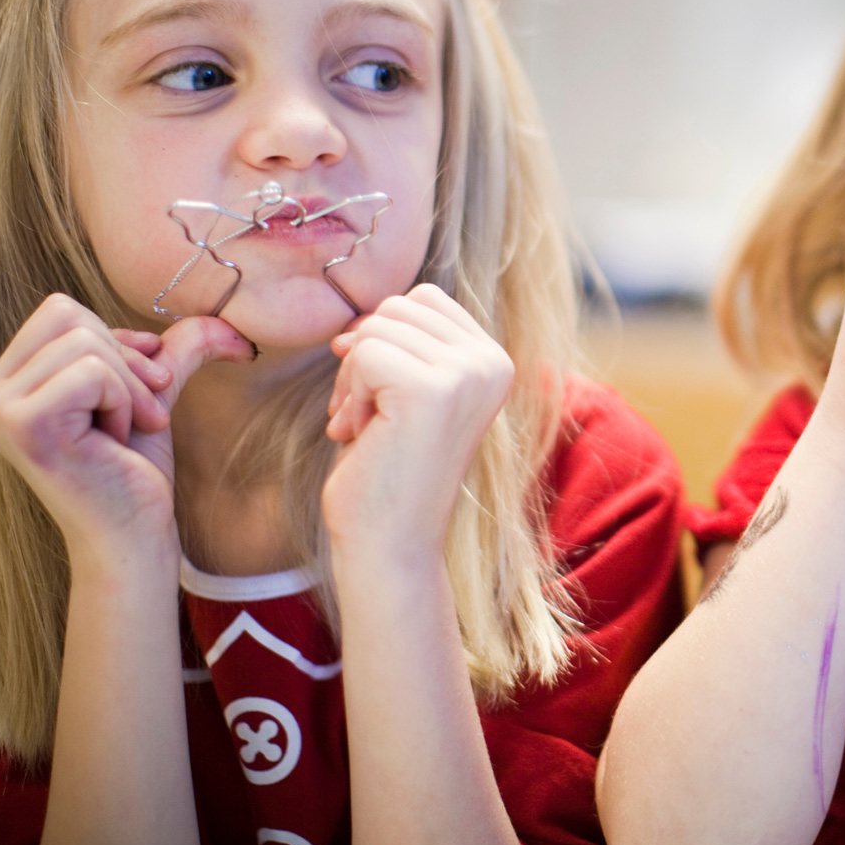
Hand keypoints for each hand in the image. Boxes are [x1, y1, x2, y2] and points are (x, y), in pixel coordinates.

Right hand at [0, 295, 253, 554]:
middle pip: (69, 316)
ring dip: (127, 388)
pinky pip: (93, 372)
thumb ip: (174, 347)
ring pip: (85, 342)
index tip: (139, 389)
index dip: (116, 342)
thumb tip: (231, 320)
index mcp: (3, 382)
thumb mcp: (149, 390)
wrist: (133, 534)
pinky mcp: (23, 423)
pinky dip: (122, 402)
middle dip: (124, 362)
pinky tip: (113, 442)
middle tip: (136, 415)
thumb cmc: (134, 469)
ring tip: (123, 432)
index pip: (61, 311)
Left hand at [320, 284, 513, 561]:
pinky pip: (363, 354)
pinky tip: (362, 438)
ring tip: (366, 431)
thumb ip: (404, 348)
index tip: (380, 397)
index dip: (383, 339)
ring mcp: (467, 374)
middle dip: (364, 358)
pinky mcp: (431, 390)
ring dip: (352, 382)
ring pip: (375, 330)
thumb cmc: (388, 473)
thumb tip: (353, 324)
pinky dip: (349, 397)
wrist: (389, 545)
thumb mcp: (407, 396)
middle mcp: (492, 363)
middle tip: (367, 417)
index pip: (422, 299)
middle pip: (396, 307)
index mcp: (494, 361)